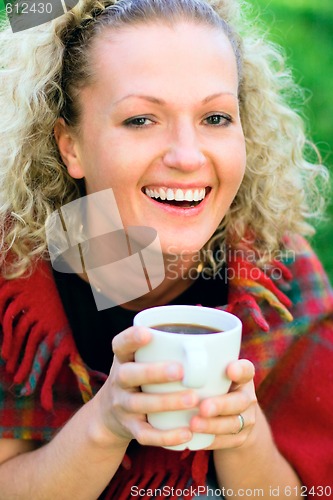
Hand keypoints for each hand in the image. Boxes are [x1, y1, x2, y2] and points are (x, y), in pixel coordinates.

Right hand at [95, 326, 197, 448]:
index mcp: (123, 359)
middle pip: (129, 375)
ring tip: (193, 399)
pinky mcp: (130, 428)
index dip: (131, 338)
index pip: (120, 345)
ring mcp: (122, 406)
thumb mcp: (139, 358)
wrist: (110, 414)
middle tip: (181, 371)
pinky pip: (146, 435)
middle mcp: (119, 381)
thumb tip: (205, 336)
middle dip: (154, 372)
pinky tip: (187, 433)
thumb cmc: (139, 376)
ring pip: (140, 404)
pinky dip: (166, 436)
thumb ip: (161, 347)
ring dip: (167, 402)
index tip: (148, 333)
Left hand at [190, 359, 256, 449]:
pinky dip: (209, 441)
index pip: (247, 370)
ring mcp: (246, 419)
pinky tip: (192, 439)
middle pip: (240, 401)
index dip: (240, 370)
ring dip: (212, 425)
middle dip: (221, 405)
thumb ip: (199, 364)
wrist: (233, 418)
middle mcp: (247, 397)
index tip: (229, 369)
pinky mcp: (240, 439)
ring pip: (232, 424)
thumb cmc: (213, 387)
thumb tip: (162, 349)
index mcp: (242, 377)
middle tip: (203, 407)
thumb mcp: (213, 374)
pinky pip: (225, 442)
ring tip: (193, 424)